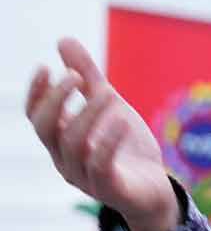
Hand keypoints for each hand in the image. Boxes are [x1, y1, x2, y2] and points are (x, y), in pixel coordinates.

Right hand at [25, 38, 179, 230]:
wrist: (154, 190)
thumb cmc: (126, 147)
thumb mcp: (109, 104)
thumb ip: (88, 77)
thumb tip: (63, 40)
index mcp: (62, 141)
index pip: (37, 117)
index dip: (37, 94)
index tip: (46, 67)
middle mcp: (66, 159)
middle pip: (46, 130)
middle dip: (56, 101)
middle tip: (74, 76)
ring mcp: (85, 177)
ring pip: (73, 145)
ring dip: (88, 115)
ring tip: (107, 94)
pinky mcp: (109, 188)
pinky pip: (101, 166)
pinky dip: (109, 142)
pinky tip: (122, 121)